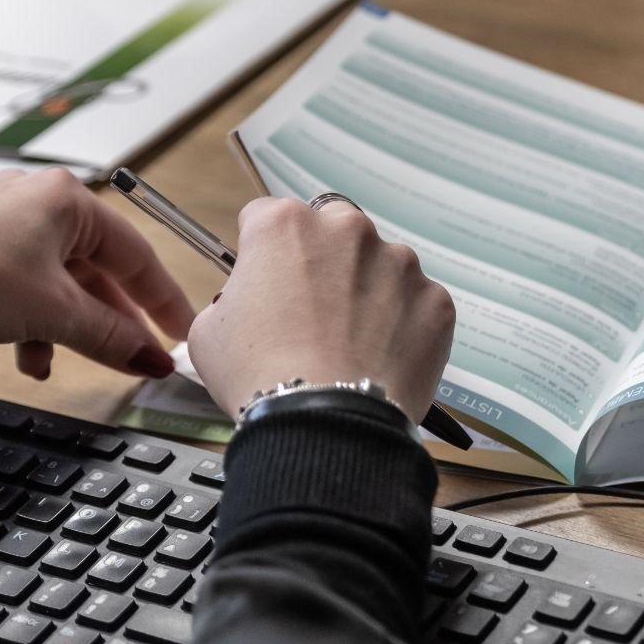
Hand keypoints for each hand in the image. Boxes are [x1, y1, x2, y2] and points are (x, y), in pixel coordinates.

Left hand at [0, 168, 197, 379]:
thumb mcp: (56, 313)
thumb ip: (112, 338)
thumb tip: (149, 358)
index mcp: (68, 198)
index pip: (136, 254)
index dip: (162, 300)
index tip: (180, 332)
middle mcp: (37, 199)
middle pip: (95, 268)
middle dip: (111, 320)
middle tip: (134, 355)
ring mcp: (1, 219)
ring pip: (56, 279)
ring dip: (67, 325)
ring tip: (67, 360)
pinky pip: (22, 282)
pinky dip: (31, 318)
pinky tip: (27, 352)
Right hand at [186, 198, 455, 420]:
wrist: (326, 426)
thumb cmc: (259, 377)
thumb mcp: (209, 333)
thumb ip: (229, 299)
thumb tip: (247, 303)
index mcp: (285, 226)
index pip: (267, 217)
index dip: (263, 253)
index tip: (267, 281)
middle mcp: (348, 230)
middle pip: (333, 229)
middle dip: (324, 260)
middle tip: (315, 312)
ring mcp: (399, 263)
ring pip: (382, 265)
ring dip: (368, 291)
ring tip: (352, 343)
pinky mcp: (435, 300)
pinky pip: (416, 304)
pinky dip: (404, 324)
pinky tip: (381, 359)